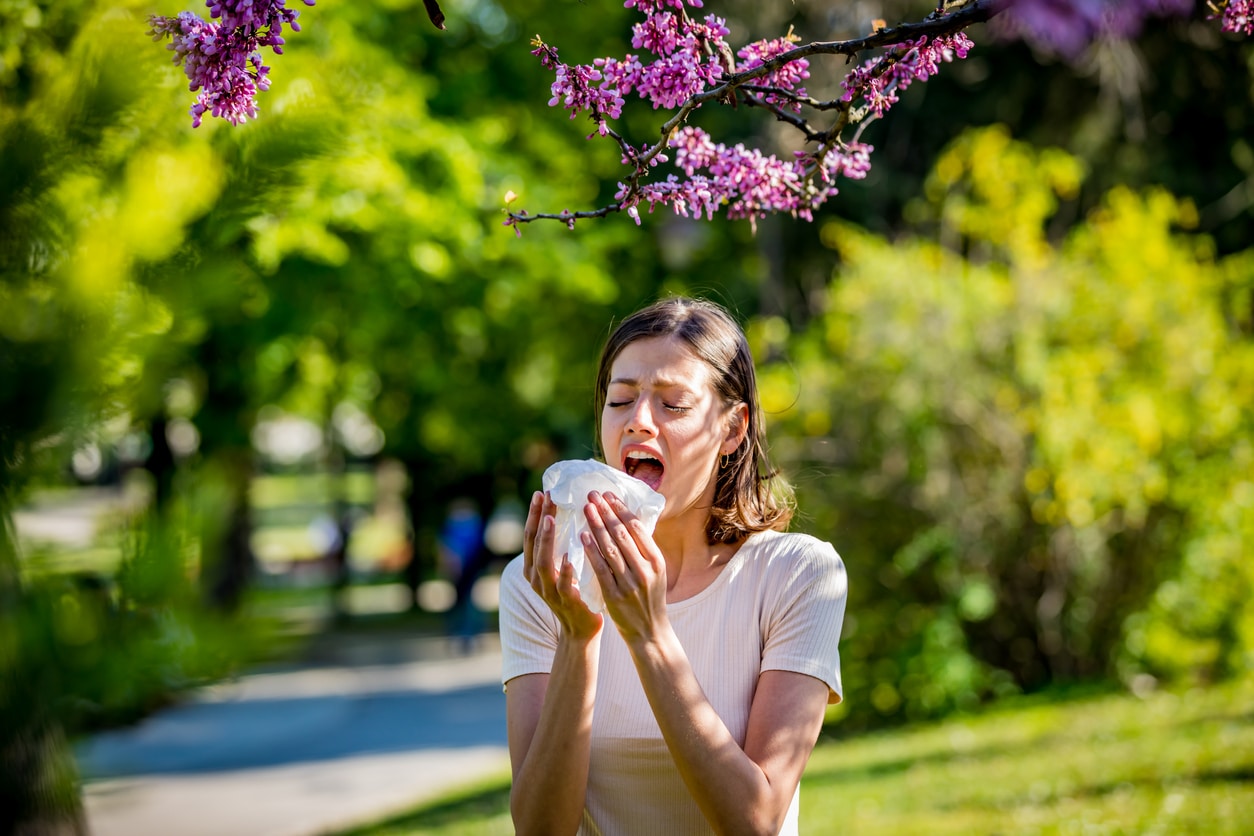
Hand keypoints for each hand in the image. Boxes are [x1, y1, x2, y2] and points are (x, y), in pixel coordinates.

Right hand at [522, 491, 602, 639]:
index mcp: (533, 567)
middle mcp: (536, 577)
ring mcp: (549, 590)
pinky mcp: (565, 601)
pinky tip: (569, 556)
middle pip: (534, 543)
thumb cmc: (575, 591)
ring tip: (551, 518)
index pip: (531, 535)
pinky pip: (563, 584)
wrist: (581, 629)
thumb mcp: (562, 567)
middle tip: (546, 496)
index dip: (535, 514)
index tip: (541, 492)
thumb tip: (568, 514)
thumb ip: (561, 546)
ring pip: (543, 562)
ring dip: (547, 539)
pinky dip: (565, 570)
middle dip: (539, 518)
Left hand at [581, 491, 668, 644]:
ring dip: (597, 526)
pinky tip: (583, 536)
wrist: (650, 632)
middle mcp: (645, 570)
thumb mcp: (655, 572)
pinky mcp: (615, 596)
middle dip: (606, 512)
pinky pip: (601, 569)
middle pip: (623, 534)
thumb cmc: (650, 598)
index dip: (621, 509)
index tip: (608, 494)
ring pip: (611, 548)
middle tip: (592, 495)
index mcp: (657, 561)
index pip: (638, 528)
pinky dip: (591, 551)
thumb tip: (628, 520)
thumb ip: (643, 550)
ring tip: (586, 508)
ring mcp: (630, 584)